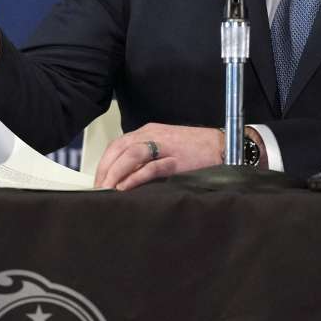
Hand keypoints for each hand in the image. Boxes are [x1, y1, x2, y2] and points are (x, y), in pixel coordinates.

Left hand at [94, 124, 223, 190]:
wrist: (222, 146)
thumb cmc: (193, 149)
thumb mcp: (164, 147)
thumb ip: (145, 158)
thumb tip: (124, 176)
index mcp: (147, 131)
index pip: (117, 145)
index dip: (104, 163)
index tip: (98, 180)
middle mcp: (151, 134)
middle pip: (119, 148)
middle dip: (105, 169)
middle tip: (98, 189)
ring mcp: (164, 145)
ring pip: (130, 155)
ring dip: (115, 173)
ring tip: (107, 190)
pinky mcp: (176, 159)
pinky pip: (150, 167)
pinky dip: (134, 177)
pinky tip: (125, 188)